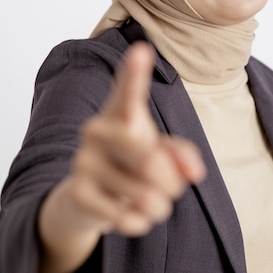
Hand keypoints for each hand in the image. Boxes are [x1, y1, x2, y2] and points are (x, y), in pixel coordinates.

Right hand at [38, 42, 205, 272]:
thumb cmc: (133, 164)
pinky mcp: (78, 192)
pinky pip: (129, 218)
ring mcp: (83, 160)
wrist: (88, 198)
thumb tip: (195, 173)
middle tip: (165, 187)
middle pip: (152, 161)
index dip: (135, 73)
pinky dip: (140, 222)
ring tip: (147, 200)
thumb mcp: (162, 154)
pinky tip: (127, 214)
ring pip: (147, 195)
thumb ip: (184, 156)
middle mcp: (96, 129)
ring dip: (159, 207)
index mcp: (120, 112)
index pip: (129, 92)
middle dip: (172, 184)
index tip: (142, 50)